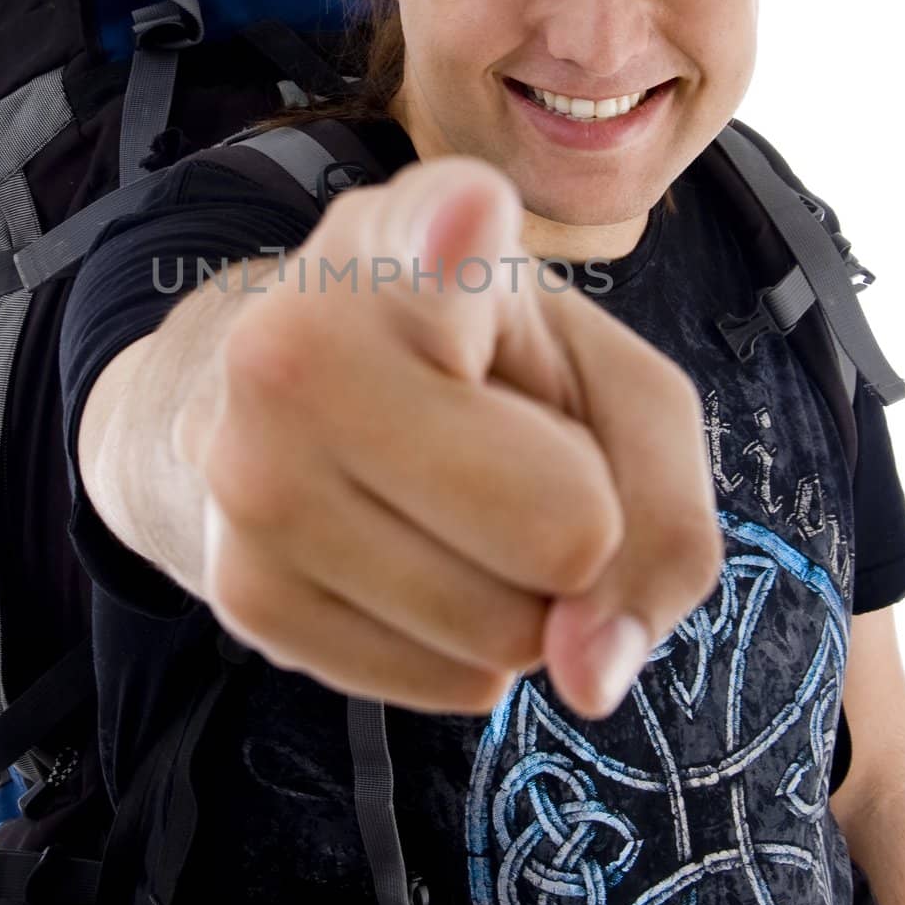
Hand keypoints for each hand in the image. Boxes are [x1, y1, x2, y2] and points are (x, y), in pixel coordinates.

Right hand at [187, 155, 720, 719]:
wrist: (298, 402)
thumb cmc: (488, 375)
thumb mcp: (613, 389)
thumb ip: (665, 513)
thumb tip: (587, 676)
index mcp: (409, 236)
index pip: (445, 238)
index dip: (462, 236)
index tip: (467, 218)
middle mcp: (298, 342)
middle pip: (563, 527)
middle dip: (580, 526)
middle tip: (509, 457)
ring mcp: (249, 470)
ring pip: (508, 634)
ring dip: (523, 599)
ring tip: (453, 505)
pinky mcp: (239, 589)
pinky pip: (452, 686)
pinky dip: (468, 649)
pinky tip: (414, 558)